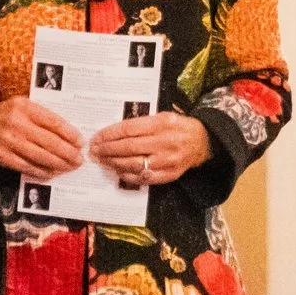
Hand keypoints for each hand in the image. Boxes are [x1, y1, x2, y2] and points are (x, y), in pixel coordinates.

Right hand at [0, 96, 85, 177]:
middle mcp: (16, 122)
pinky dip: (41, 171)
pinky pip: (26, 166)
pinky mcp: (1, 156)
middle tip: (79, 159)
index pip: (53, 121)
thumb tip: (66, 133)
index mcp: (23, 106)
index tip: (80, 141)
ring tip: (69, 167)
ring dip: (58, 164)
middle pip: (49, 141)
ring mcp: (8, 140)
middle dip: (68, 152)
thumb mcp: (18, 106)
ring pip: (40, 155)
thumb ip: (38, 116)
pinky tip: (51, 173)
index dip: (69, 133)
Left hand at [89, 112, 213, 187]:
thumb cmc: (177, 127)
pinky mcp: (170, 175)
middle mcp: (164, 142)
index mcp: (161, 124)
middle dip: (107, 150)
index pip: (129, 129)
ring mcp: (167, 160)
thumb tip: (113, 132)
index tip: (97, 138)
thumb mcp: (162, 116)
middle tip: (94, 151)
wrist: (202, 142)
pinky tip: (118, 172)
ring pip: (134, 163)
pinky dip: (129, 176)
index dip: (109, 134)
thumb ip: (141, 123)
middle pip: (129, 147)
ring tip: (102, 161)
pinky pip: (145, 178)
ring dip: (114, 163)